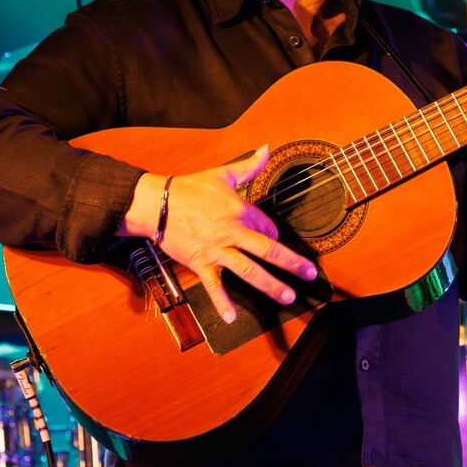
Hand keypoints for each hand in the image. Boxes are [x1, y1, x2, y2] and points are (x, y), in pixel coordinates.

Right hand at [130, 146, 318, 324]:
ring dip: (270, 285)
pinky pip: (214, 286)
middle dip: (292, 263)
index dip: (274, 234)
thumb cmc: (189, 189)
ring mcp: (217, 250)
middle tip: (309, 273)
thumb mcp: (222, 174)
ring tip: (287, 296)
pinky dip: (222, 302)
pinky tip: (232, 317)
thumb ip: (249, 165)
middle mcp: (233, 232)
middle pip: (268, 250)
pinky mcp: (201, 263)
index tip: (274, 239)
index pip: (268, 227)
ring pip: (249, 271)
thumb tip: (266, 149)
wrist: (157, 204)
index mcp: (240, 210)